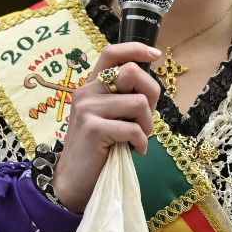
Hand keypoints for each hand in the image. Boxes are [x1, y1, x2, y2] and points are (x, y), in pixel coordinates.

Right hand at [52, 42, 161, 212]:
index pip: (111, 53)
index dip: (136, 49)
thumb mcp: (108, 117)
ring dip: (148, 125)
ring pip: (139, 102)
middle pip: (132, 72)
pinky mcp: (93, 128)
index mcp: (91, 86)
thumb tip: (150, 87)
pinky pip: (133, 129)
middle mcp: (86, 92)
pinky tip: (136, 151)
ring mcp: (87, 109)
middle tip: (146, 119)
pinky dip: (142, 143)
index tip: (156, 55)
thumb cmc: (98, 150)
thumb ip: (122, 98)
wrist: (74, 182)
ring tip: (139, 139)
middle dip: (151, 94)